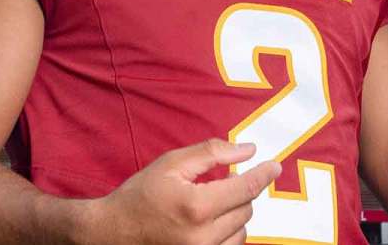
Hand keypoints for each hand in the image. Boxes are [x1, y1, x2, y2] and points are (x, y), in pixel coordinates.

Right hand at [84, 138, 281, 244]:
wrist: (112, 233)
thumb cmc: (140, 195)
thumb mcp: (171, 164)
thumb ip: (212, 153)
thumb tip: (248, 150)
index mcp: (196, 206)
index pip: (246, 189)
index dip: (264, 174)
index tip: (275, 166)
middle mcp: (203, 237)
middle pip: (245, 209)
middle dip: (239, 192)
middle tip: (221, 183)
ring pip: (241, 231)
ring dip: (234, 214)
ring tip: (210, 205)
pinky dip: (227, 233)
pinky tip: (209, 222)